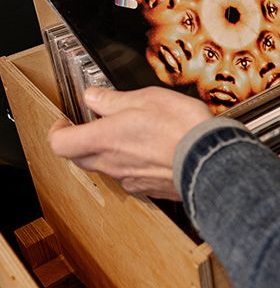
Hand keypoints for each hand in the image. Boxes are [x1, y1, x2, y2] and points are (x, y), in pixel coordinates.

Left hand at [48, 86, 210, 199]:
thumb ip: (113, 100)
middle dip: (82, 141)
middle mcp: (112, 164)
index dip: (59, 131)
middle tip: (97, 124)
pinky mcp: (150, 189)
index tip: (66, 121)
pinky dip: (134, 164)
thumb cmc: (181, 127)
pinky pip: (131, 177)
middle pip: (80, 158)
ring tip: (132, 134)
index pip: (60, 143)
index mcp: (103, 139)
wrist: (212, 160)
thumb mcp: (146, 98)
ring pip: (107, 167)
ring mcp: (130, 179)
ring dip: (111, 152)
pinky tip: (153, 150)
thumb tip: (93, 98)